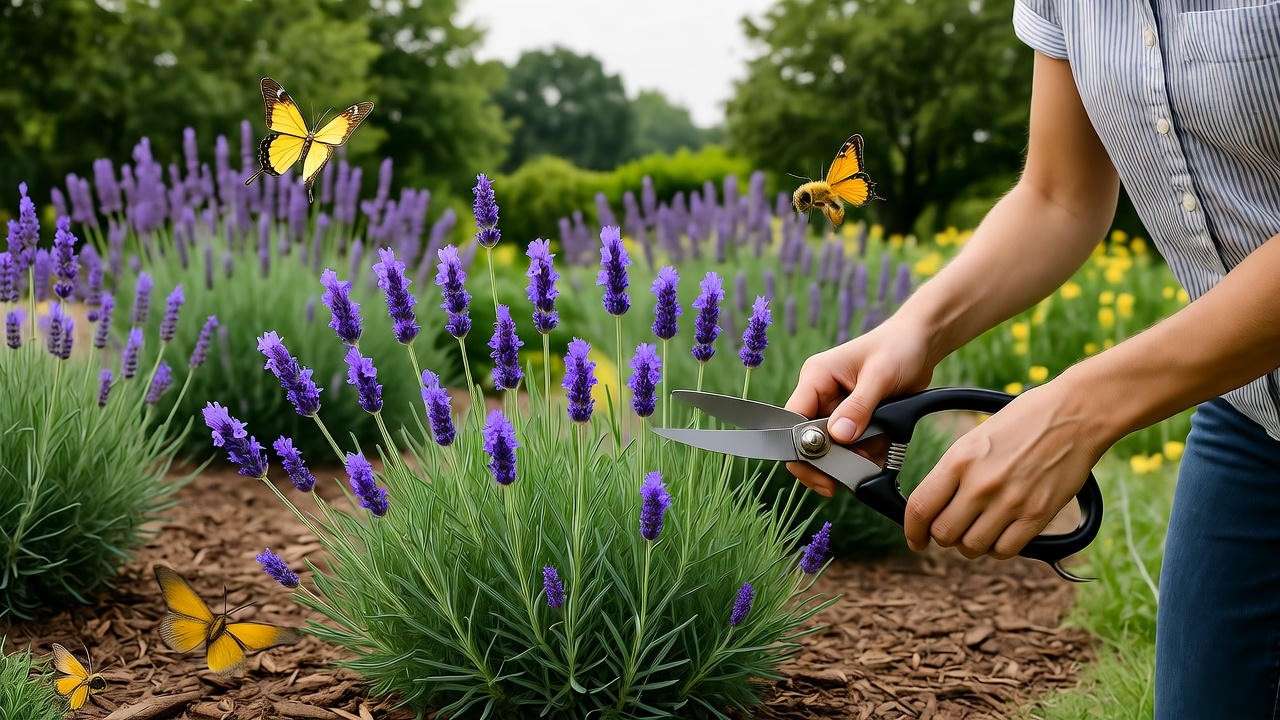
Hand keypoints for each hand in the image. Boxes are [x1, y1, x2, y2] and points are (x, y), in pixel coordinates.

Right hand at [784, 318, 934, 496]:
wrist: (922, 343)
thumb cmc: (899, 347)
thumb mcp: (880, 376)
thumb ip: (859, 407)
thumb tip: (839, 437)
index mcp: (816, 377)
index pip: (793, 418)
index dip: (801, 447)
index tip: (822, 472)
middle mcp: (820, 394)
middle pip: (808, 439)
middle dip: (828, 460)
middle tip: (842, 481)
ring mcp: (836, 408)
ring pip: (831, 448)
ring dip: (851, 459)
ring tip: (872, 461)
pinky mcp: (854, 419)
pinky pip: (852, 447)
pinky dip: (865, 456)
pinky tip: (880, 453)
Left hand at [904, 378, 1104, 558]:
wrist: (1074, 414)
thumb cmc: (1022, 421)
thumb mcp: (974, 439)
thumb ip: (953, 472)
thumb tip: (935, 505)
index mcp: (959, 460)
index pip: (920, 508)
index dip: (912, 531)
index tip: (916, 539)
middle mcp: (981, 484)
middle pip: (944, 534)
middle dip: (942, 538)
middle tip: (952, 531)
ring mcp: (1010, 501)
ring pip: (972, 547)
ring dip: (970, 545)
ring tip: (978, 531)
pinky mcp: (1037, 514)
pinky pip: (1005, 550)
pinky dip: (998, 549)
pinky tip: (1001, 534)